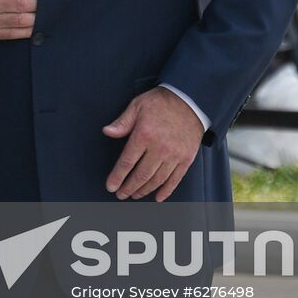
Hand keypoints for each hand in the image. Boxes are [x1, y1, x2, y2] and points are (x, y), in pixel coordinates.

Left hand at [101, 86, 203, 201]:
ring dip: (144, 190)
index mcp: (144, 135)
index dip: (117, 177)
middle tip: (121, 195)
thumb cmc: (161, 102)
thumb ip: (122, 122)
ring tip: (135, 195)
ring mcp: (174, 155)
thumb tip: (107, 132)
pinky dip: (166, 191)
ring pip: (157, 180)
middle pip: (141, 175)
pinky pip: (175, 179)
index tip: (111, 187)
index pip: (127, 162)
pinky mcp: (186, 158)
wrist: (190, 100)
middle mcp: (160, 148)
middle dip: (129, 188)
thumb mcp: (137, 106)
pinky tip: (158, 197)